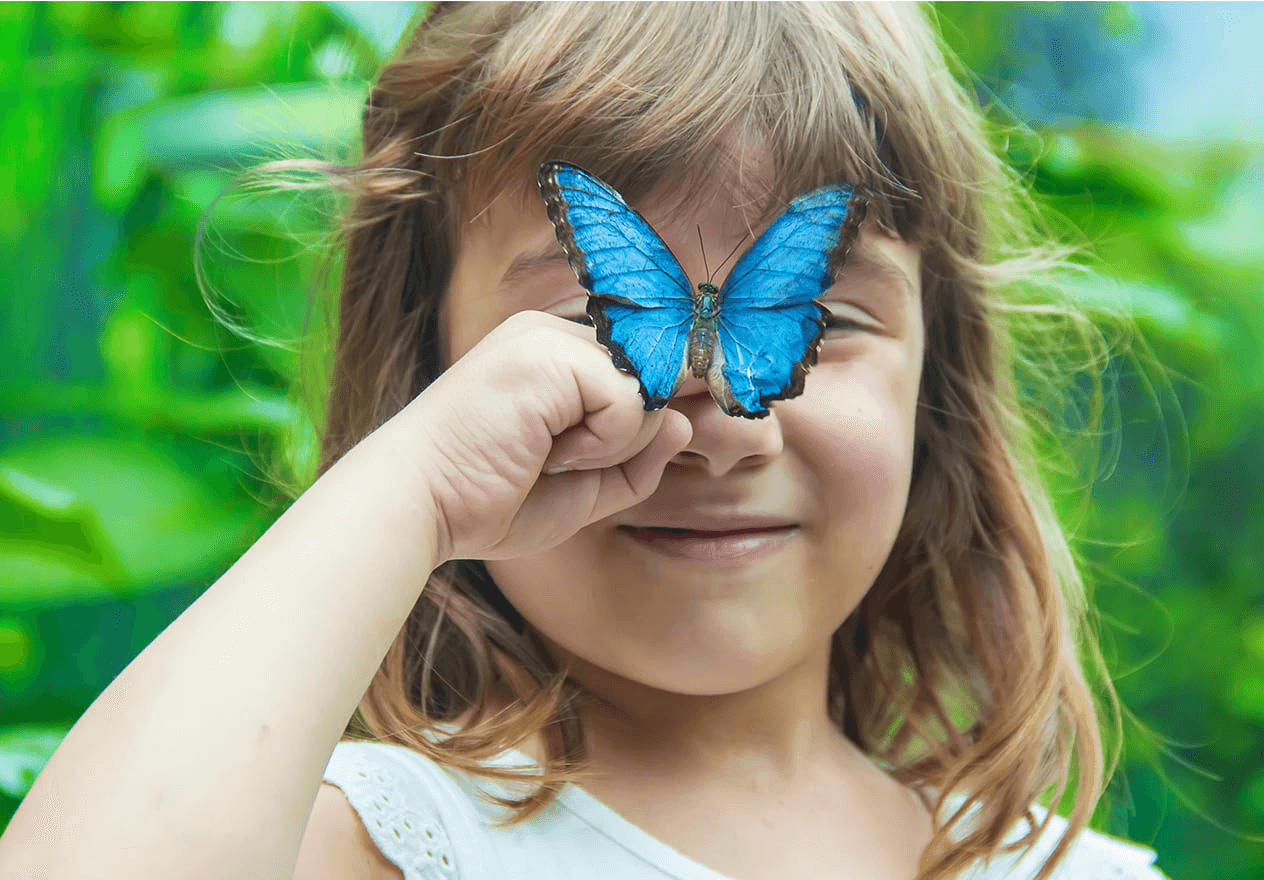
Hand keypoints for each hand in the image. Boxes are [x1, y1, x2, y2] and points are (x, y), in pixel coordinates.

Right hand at [388, 311, 691, 562]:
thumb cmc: (485, 501)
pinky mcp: (549, 353)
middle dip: (627, 437)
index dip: (646, 411)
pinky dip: (603, 443)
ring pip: (647, 387)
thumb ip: (635, 460)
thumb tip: (683, 423)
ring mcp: (548, 336)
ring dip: (613, 443)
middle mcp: (551, 332)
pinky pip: (630, 399)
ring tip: (550, 458)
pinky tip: (549, 454)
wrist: (418, 504)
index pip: (637, 368)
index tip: (615, 450)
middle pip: (651, 377)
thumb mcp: (580, 490)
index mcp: (552, 355)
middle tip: (561, 462)